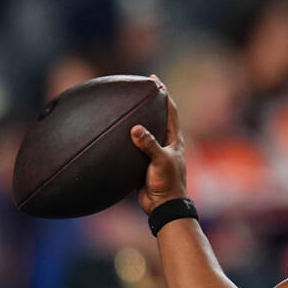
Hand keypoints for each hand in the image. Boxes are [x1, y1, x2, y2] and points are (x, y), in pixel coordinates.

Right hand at [131, 77, 188, 213]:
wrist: (163, 207)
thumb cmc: (167, 184)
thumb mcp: (160, 162)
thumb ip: (148, 145)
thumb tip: (135, 129)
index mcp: (174, 139)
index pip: (169, 110)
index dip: (162, 94)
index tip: (153, 81)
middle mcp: (166, 143)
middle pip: (157, 117)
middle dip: (149, 103)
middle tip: (137, 88)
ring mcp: (154, 153)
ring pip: (145, 132)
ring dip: (136, 120)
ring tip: (123, 107)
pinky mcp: (143, 163)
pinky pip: (134, 147)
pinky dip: (126, 138)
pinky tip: (113, 134)